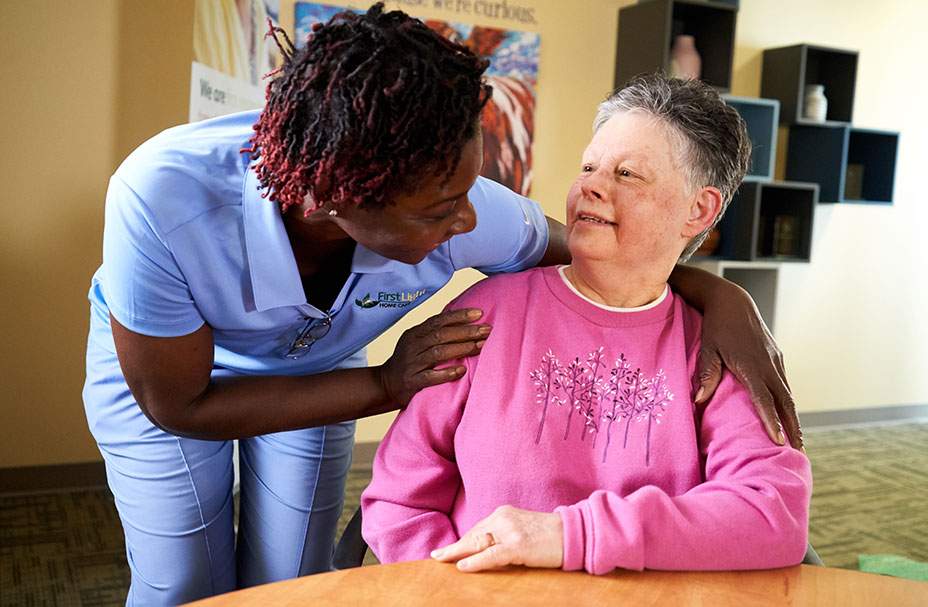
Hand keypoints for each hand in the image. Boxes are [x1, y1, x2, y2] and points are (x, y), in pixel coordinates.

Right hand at [378, 308, 489, 405]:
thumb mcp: (416, 342)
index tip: (479, 313)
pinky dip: (446, 373)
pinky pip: (430, 376)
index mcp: (415, 333)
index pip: (438, 320)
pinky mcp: (412, 381)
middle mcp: (412, 346)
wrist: (385, 384)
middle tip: (487, 330)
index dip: (459, 316)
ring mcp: (412, 364)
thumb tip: (465, 321)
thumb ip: (434, 332)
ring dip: (461, 348)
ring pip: (438, 352)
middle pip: (441, 335)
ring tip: (480, 346)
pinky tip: (462, 371)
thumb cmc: (409, 361)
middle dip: (466, 331)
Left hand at [430, 506, 562, 572]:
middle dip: (454, 546)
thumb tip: (481, 549)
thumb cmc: (548, 535)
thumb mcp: (521, 529)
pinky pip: (492, 555)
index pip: (477, 529)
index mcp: (504, 513)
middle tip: (436, 555)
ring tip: (442, 559)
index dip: (461, 541)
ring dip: (458, 552)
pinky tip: (462, 566)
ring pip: (478, 543)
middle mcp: (504, 518)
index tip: (445, 549)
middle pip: (473, 535)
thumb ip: (502, 534)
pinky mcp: (518, 545)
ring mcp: (511, 531)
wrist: (573, 533)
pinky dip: (475, 561)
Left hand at [696, 284, 802, 449]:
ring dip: (793, 415)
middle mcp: (768, 363)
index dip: (771, 420)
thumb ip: (706, 375)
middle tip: (797, 451)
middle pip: (785, 400)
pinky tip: (787, 413)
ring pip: (788, 392)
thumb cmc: (716, 327)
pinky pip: (784, 382)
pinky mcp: (777, 355)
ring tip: (796, 438)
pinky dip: (787, 400)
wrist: (732, 301)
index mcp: (751, 364)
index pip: (764, 398)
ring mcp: (775, 359)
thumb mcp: (707, 349)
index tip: (778, 441)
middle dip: (792, 426)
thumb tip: (698, 401)